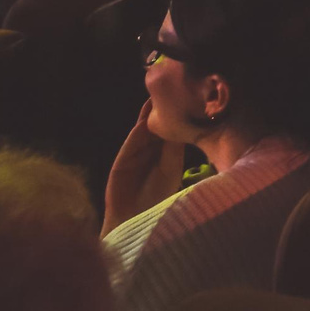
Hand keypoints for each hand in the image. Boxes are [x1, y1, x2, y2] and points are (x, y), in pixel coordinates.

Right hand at [104, 99, 174, 230]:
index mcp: (167, 155)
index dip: (178, 115)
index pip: (174, 130)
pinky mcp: (121, 162)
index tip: (185, 98)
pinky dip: (137, 133)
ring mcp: (135, 156)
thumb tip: (187, 130)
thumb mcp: (170, 171)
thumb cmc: (157, 199)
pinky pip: (130, 144)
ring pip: (143, 132)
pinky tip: (143, 122)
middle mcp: (151, 152)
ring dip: (148, 117)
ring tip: (155, 98)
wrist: (133, 220)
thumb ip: (175, 152)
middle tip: (169, 90)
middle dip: (162, 111)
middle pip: (157, 127)